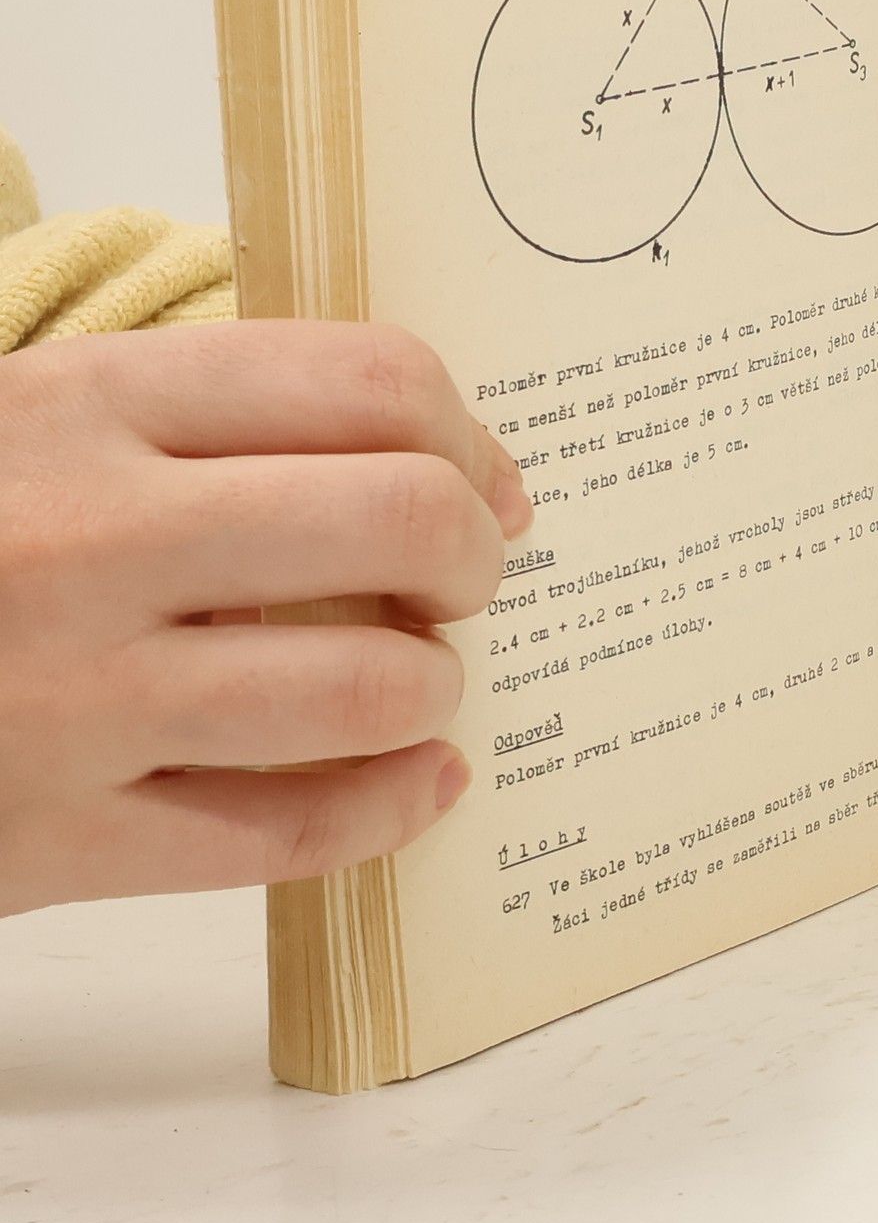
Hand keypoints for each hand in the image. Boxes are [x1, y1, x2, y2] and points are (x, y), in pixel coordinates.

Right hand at [0, 321, 530, 916]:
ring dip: (433, 682)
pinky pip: (286, 834)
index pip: (367, 381)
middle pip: (400, 518)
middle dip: (474, 551)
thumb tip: (421, 454)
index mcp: (88, 404)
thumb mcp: (31, 418)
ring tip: (420, 677)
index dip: (466, 435)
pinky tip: (423, 777)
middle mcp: (90, 540)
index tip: (486, 479)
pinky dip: (391, 805)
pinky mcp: (56, 840)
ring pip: (364, 686)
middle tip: (467, 575)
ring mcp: (75, 699)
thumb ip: (198, 420)